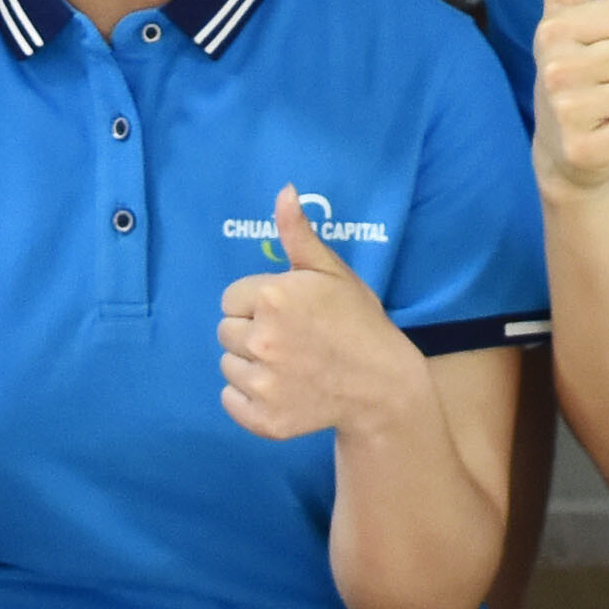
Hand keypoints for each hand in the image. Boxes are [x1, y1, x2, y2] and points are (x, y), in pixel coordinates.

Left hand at [214, 189, 428, 444]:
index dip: (257, 303)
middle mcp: (261, 340)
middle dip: (251, 332)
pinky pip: (230, 400)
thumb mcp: (331, 272)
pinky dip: (248, 398)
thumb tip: (283, 190)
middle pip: (225, 331)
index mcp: (272, 298)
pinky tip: (281, 389)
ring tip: (288, 364)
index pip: (230, 298)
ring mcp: (262, 383)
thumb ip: (299, 233)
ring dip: (249, 364)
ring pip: (228, 365)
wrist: (382, 385)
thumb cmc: (357, 321)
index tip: (286, 312)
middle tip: (289, 339)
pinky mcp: (263, 419)